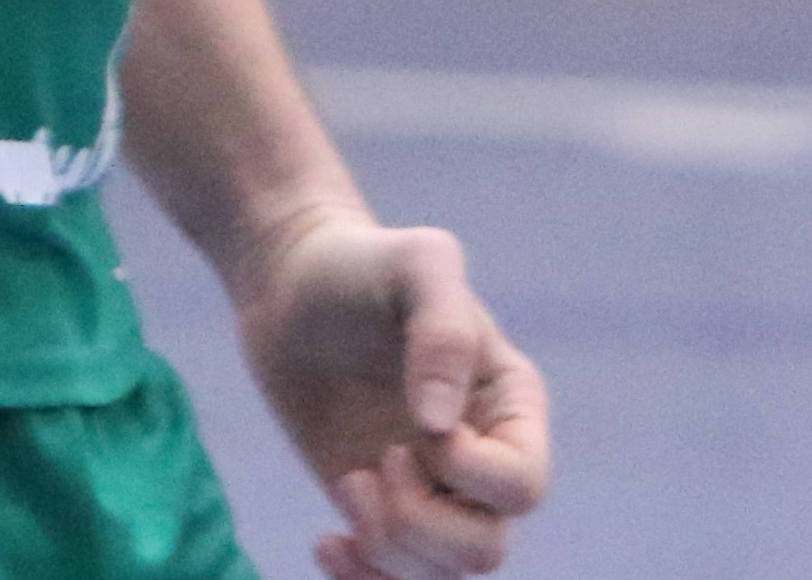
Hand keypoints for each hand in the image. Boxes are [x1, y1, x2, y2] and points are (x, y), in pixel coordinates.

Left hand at [234, 206, 549, 578]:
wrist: (289, 287)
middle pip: (483, 550)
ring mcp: (433, 491)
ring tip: (353, 482)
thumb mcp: (416, 263)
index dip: (465, 473)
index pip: (521, 487)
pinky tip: (327, 542)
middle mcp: (483, 458)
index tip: (413, 427)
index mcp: (512, 405)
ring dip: (387, 547)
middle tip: (376, 464)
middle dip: (419, 523)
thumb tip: (439, 427)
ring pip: (441, 574)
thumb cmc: (361, 264)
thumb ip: (442, 332)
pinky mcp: (383, 511)